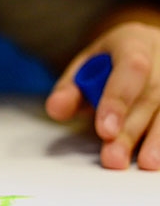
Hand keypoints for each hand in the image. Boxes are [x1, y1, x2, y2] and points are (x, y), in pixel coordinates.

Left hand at [45, 19, 159, 169]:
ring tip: (145, 163)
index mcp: (133, 42)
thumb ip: (69, 90)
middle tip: (113, 159)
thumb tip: (56, 109)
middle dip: (131, 130)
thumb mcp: (83, 70)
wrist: (143, 51)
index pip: (131, 68)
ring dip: (158, 139)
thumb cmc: (110, 65)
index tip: (105, 130)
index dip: (118, 100)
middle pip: (151, 95)